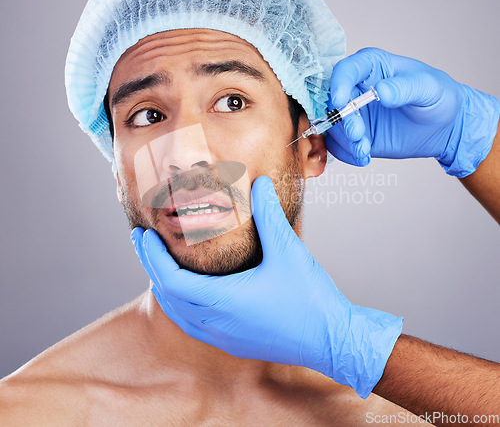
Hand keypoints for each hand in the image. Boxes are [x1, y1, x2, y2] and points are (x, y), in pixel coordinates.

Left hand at [132, 175, 402, 398]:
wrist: (333, 340)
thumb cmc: (310, 298)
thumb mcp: (288, 250)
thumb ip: (269, 215)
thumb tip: (259, 183)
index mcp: (223, 301)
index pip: (170, 279)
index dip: (152, 256)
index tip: (142, 235)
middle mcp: (217, 323)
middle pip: (168, 296)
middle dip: (152, 267)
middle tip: (144, 242)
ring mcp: (225, 338)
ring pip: (179, 314)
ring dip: (166, 288)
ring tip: (161, 264)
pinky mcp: (235, 343)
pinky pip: (194, 325)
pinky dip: (182, 305)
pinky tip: (191, 293)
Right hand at [327, 48, 498, 176]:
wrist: (444, 127)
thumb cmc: (439, 97)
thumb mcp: (429, 88)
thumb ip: (406, 87)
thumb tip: (381, 91)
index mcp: (371, 67)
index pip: (345, 70)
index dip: (339, 84)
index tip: (342, 102)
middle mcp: (356, 88)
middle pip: (333, 101)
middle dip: (342, 121)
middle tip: (358, 135)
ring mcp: (354, 113)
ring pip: (333, 126)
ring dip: (345, 141)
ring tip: (364, 150)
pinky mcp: (355, 135)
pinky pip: (339, 145)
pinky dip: (347, 154)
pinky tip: (363, 157)